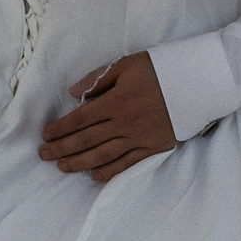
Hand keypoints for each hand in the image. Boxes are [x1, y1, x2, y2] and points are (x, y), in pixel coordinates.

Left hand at [38, 52, 176, 183]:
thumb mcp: (126, 64)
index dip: (61, 128)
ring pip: (103, 155)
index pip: (81, 119)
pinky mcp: (153, 148)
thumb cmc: (159, 70)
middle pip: (87, 139)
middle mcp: (124, 123)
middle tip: (44, 155)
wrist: (197, 83)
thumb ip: (97, 79)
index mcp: (116, 101)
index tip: (46, 135)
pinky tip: (94, 176)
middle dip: (63, 148)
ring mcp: (139, 138)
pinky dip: (109, 171)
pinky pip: (127, 163)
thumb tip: (73, 93)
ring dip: (79, 162)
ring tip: (62, 167)